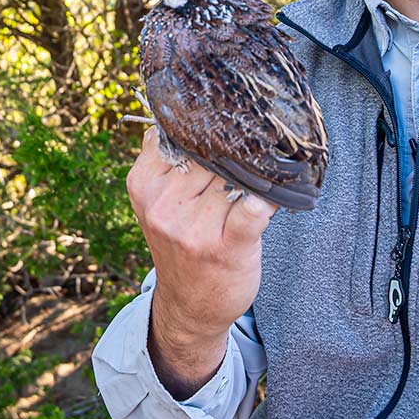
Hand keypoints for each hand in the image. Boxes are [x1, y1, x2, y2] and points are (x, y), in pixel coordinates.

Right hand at [126, 127, 276, 397]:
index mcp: (144, 184)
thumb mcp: (156, 202)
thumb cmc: (180, 245)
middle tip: (255, 145)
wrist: (189, 308)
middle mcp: (164, 204)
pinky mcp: (226, 246)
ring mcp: (193, 227)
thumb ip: (165, 160)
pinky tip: (275, 196)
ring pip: (234, 175)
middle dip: (233, 150)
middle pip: (209, 152)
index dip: (207, 124)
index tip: (227, 117)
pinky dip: (267, 199)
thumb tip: (192, 110)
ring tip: (264, 173)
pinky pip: (252, 209)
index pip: (179, 133)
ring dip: (253, 173)